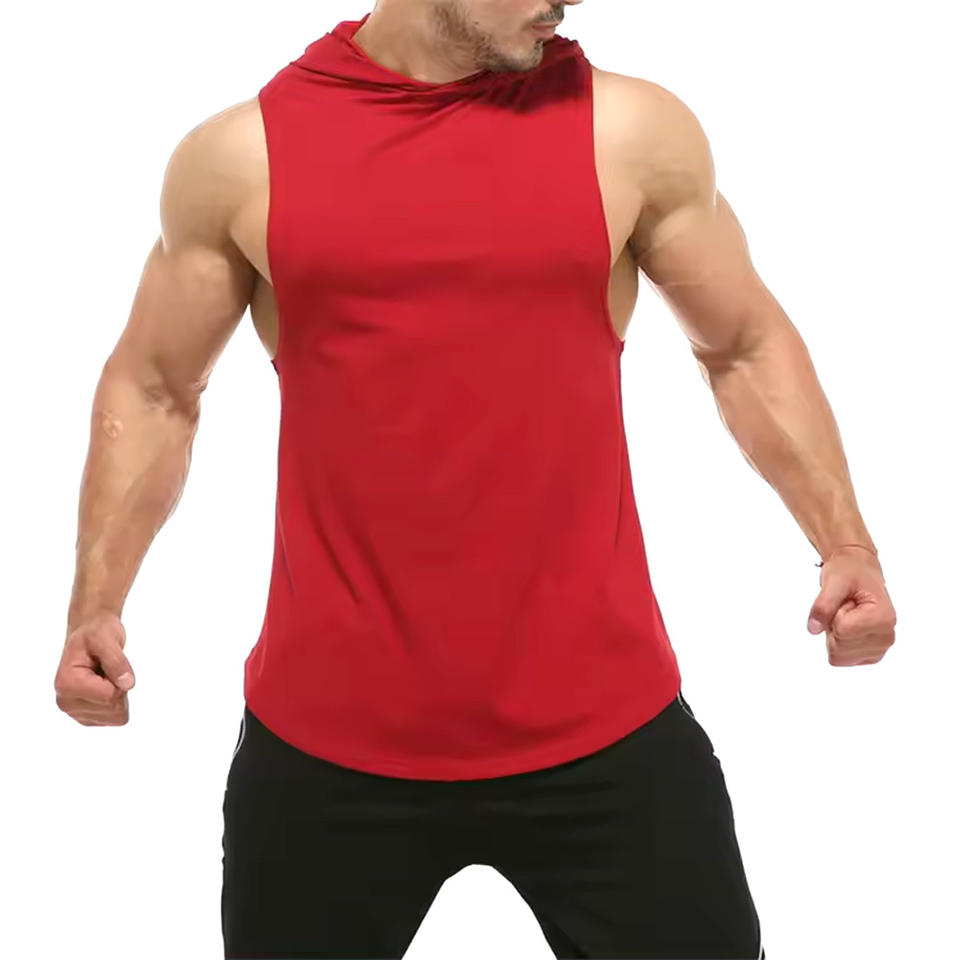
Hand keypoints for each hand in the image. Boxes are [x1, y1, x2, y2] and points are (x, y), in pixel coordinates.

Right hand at [54, 611, 134, 725]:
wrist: (89, 632)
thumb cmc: (96, 632)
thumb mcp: (108, 639)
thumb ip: (117, 662)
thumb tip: (127, 685)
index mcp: (67, 684)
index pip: (110, 697)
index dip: (120, 680)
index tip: (109, 663)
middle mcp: (66, 702)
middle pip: (114, 709)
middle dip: (119, 688)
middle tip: (108, 670)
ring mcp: (74, 712)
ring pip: (116, 717)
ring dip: (118, 694)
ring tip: (105, 676)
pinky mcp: (85, 716)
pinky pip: (114, 719)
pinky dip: (116, 702)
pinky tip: (105, 686)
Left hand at [806, 546, 895, 665]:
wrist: (858, 569)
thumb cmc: (850, 572)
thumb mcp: (833, 581)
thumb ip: (823, 605)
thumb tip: (813, 629)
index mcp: (883, 618)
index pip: (842, 631)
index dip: (835, 615)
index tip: (846, 602)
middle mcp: (886, 637)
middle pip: (839, 649)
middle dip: (834, 627)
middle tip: (844, 609)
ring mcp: (879, 648)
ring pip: (838, 657)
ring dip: (835, 635)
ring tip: (846, 616)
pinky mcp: (870, 654)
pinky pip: (841, 660)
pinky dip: (838, 643)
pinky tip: (847, 627)